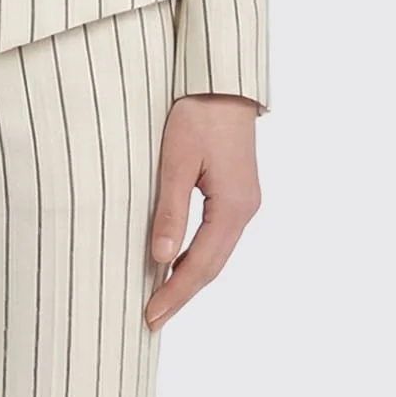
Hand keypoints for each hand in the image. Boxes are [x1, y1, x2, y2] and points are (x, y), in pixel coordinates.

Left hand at [144, 94, 260, 330]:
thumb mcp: (177, 158)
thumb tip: (161, 259)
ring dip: (190, 276)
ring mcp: (243, 200)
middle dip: (181, 293)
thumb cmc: (198, 111)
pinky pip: (216, 234)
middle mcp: (244, 208)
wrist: (222, 78)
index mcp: (233, 206)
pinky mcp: (236, 189)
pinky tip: (177, 260)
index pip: (201, 264)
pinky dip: (197, 254)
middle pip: (212, 264)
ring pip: (216, 252)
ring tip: (161, 298)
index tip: (151, 316)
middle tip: (151, 319)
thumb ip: (170, 209)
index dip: (175, 293)